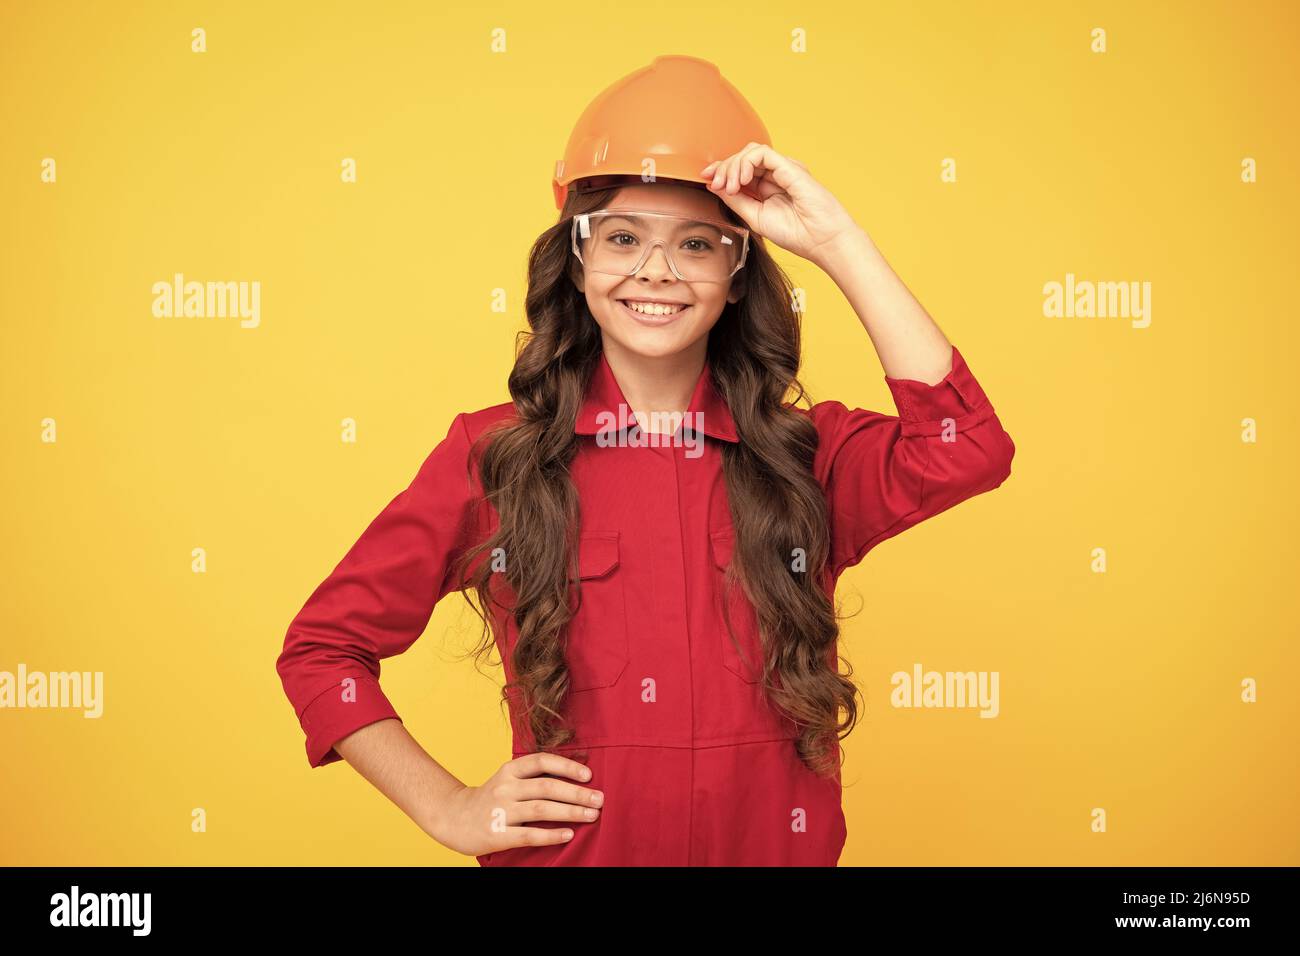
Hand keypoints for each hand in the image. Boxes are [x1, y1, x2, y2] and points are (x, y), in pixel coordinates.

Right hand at [430, 752, 602, 855]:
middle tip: (600, 799)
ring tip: (592, 815)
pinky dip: (551, 834)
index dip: (567, 766)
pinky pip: (529, 834)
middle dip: (577, 793)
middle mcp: (505, 787)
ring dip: (571, 812)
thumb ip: (534, 776)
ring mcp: (501, 811)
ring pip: (541, 809)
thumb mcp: (508, 779)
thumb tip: (576, 776)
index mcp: (509, 770)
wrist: (453, 818)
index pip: (542, 761)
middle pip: (547, 787)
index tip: (588, 775)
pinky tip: (569, 834)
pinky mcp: (497, 834)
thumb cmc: (491, 798)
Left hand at [701, 143, 862, 268]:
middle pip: (743, 158)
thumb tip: (715, 186)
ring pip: (750, 152)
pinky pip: (762, 153)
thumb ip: (737, 200)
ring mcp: (784, 169)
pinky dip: (746, 163)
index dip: (722, 171)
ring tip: (730, 186)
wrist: (822, 241)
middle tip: (715, 184)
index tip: (706, 180)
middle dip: (724, 168)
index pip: (740, 170)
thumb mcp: (756, 218)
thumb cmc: (797, 234)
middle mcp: (777, 174)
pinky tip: (742, 181)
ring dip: (733, 166)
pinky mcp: (790, 166)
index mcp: (769, 187)